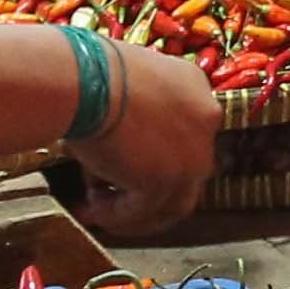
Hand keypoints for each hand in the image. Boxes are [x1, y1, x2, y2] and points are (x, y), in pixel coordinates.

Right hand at [76, 38, 221, 234]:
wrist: (84, 78)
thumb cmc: (90, 72)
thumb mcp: (126, 83)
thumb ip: (137, 112)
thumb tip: (117, 144)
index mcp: (195, 89)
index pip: (186, 135)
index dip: (154, 156)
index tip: (122, 164)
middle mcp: (205, 121)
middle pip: (185, 171)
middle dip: (144, 189)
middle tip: (106, 195)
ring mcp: (192, 155)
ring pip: (170, 202)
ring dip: (133, 211)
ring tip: (95, 208)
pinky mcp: (167, 181)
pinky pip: (141, 211)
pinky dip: (116, 216)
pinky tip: (90, 210)